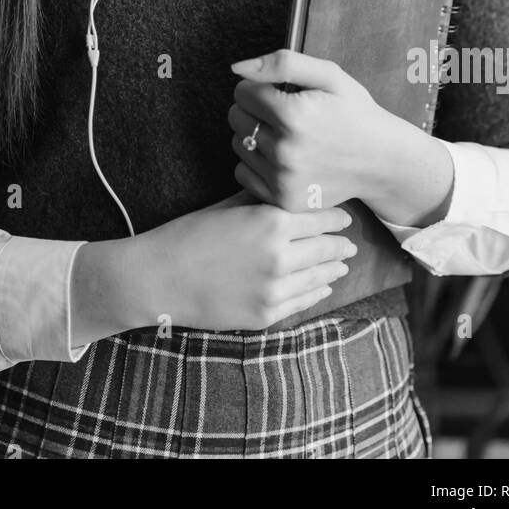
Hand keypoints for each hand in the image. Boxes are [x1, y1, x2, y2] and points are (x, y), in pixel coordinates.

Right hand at [136, 191, 356, 332]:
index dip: (336, 217)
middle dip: (340, 244)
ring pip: (320, 277)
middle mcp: (281, 257)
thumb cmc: (189, 234)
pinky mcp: (266, 315)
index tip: (343, 217)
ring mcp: (275, 290)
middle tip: (349, 241)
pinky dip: (317, 292)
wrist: (160, 278)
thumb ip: (263, 201)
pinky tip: (322, 286)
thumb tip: (290, 194)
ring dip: (334, 269)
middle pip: (326, 248)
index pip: (321, 218)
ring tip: (342, 263)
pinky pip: (303, 302)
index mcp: (272, 223)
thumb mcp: (229, 207)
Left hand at [228, 48, 384, 212]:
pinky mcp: (283, 200)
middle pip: (236, 118)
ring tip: (285, 135)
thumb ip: (282, 63)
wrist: (382, 161)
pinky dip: (255, 164)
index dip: (260, 87)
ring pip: (238, 145)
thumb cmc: (355, 113)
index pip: (242, 92)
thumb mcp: (329, 75)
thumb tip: (238, 68)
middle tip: (283, 113)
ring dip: (253, 136)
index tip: (281, 93)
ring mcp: (283, 180)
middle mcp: (285, 150)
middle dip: (254, 109)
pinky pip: (243, 174)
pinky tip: (280, 157)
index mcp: (294, 115)